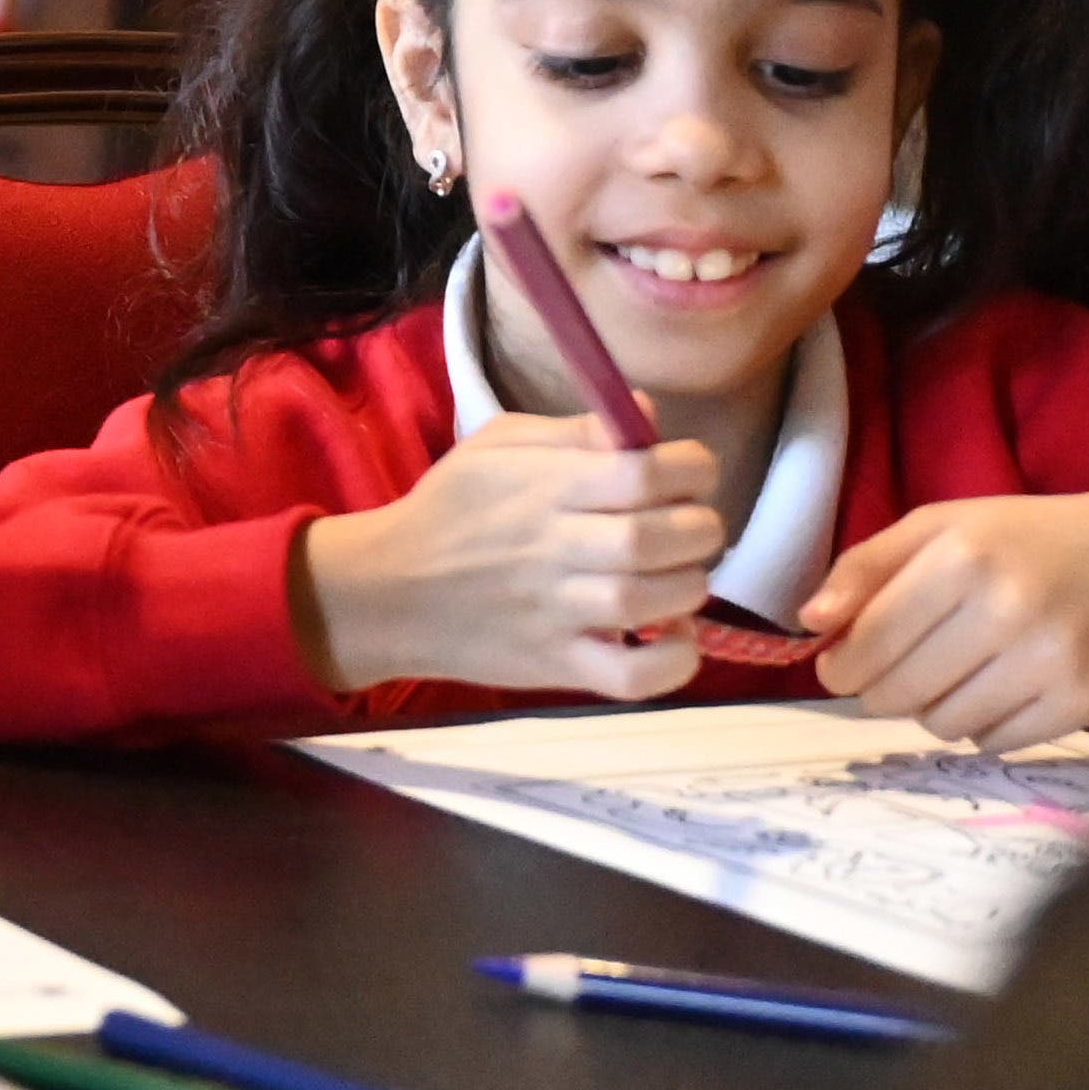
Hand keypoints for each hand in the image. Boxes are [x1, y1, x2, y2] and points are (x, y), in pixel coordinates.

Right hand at [292, 413, 727, 702]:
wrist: (389, 590)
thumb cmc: (451, 508)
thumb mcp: (497, 445)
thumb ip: (575, 430)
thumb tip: (649, 412)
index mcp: (545, 486)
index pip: (643, 472)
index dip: (691, 467)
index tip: (688, 472)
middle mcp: (555, 547)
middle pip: (656, 538)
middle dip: (698, 528)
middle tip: (689, 526)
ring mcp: (557, 613)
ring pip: (651, 603)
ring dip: (688, 587)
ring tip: (677, 575)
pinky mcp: (558, 665)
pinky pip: (632, 677)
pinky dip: (672, 663)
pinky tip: (675, 637)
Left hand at [807, 483, 1088, 746]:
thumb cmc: (1021, 538)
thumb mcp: (937, 525)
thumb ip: (865, 567)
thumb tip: (809, 621)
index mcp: (962, 559)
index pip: (871, 641)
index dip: (840, 664)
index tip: (836, 665)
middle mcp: (1009, 612)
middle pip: (902, 692)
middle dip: (879, 690)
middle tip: (887, 673)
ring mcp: (1051, 664)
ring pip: (945, 725)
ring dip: (930, 707)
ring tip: (949, 671)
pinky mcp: (1083, 705)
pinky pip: (995, 743)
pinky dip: (979, 724)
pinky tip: (992, 687)